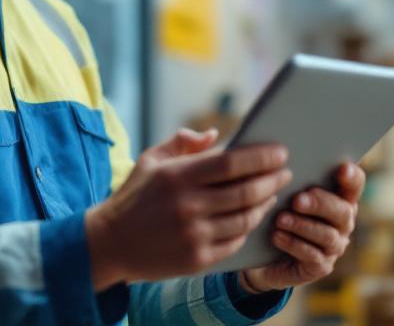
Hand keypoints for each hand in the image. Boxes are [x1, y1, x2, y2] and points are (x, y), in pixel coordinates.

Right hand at [85, 128, 291, 287]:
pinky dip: (249, 227)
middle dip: (272, 179)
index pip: (231, 163)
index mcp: (178, 177)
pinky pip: (235, 242)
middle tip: (285, 172)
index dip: (261, 157)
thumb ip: (183, 143)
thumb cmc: (134, 197)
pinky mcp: (197, 259)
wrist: (108, 244)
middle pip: (245, 191)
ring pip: (245, 218)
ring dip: (265, 204)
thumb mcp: (150, 161)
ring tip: (273, 193)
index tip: (280, 152)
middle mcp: (187, 206)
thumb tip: (216, 135)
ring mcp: (193, 235)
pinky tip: (254, 216)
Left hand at [239, 161, 365, 293]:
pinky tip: (276, 236)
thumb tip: (284, 163)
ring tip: (280, 219)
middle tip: (297, 200)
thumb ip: (295, 181)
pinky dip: (293, 244)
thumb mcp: (286, 195)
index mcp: (341, 199)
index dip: (352, 177)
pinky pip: (312, 256)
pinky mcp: (321, 266)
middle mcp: (343, 223)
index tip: (341, 168)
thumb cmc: (279, 214)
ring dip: (302, 226)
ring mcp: (335, 246)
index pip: (355, 185)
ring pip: (327, 235)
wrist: (265, 255)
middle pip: (343, 211)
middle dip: (320, 204)